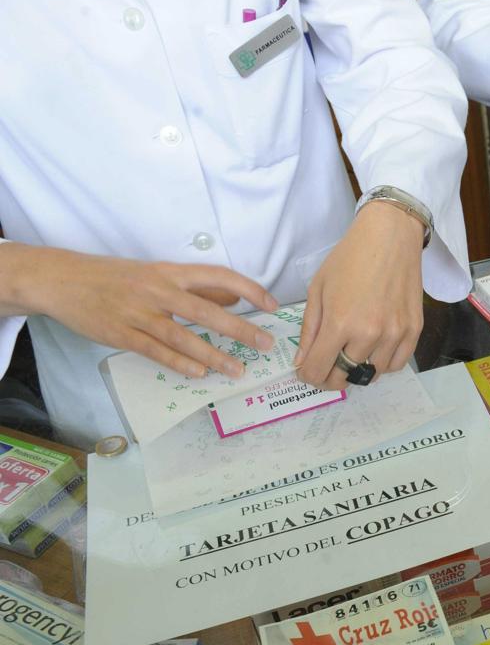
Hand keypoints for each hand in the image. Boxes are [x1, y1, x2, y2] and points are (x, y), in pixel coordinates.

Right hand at [4, 243, 277, 378]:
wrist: (61, 279)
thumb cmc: (116, 277)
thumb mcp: (157, 274)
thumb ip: (195, 286)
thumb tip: (235, 297)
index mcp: (170, 271)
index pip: (218, 275)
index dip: (249, 288)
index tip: (272, 305)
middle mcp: (158, 290)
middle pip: (206, 310)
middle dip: (239, 328)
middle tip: (265, 344)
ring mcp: (139, 313)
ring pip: (182, 336)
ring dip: (212, 354)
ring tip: (237, 369)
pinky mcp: (121, 334)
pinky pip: (155, 351)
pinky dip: (178, 363)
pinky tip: (199, 373)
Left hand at [294, 201, 424, 389]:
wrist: (390, 238)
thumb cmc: (349, 258)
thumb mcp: (318, 290)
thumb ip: (310, 329)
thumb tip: (303, 361)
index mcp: (340, 322)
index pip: (318, 369)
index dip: (308, 375)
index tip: (306, 371)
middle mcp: (369, 333)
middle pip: (344, 377)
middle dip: (329, 378)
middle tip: (326, 368)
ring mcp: (395, 334)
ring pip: (371, 374)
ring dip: (357, 371)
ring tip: (351, 356)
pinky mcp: (414, 330)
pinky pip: (396, 365)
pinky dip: (382, 365)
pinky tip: (373, 352)